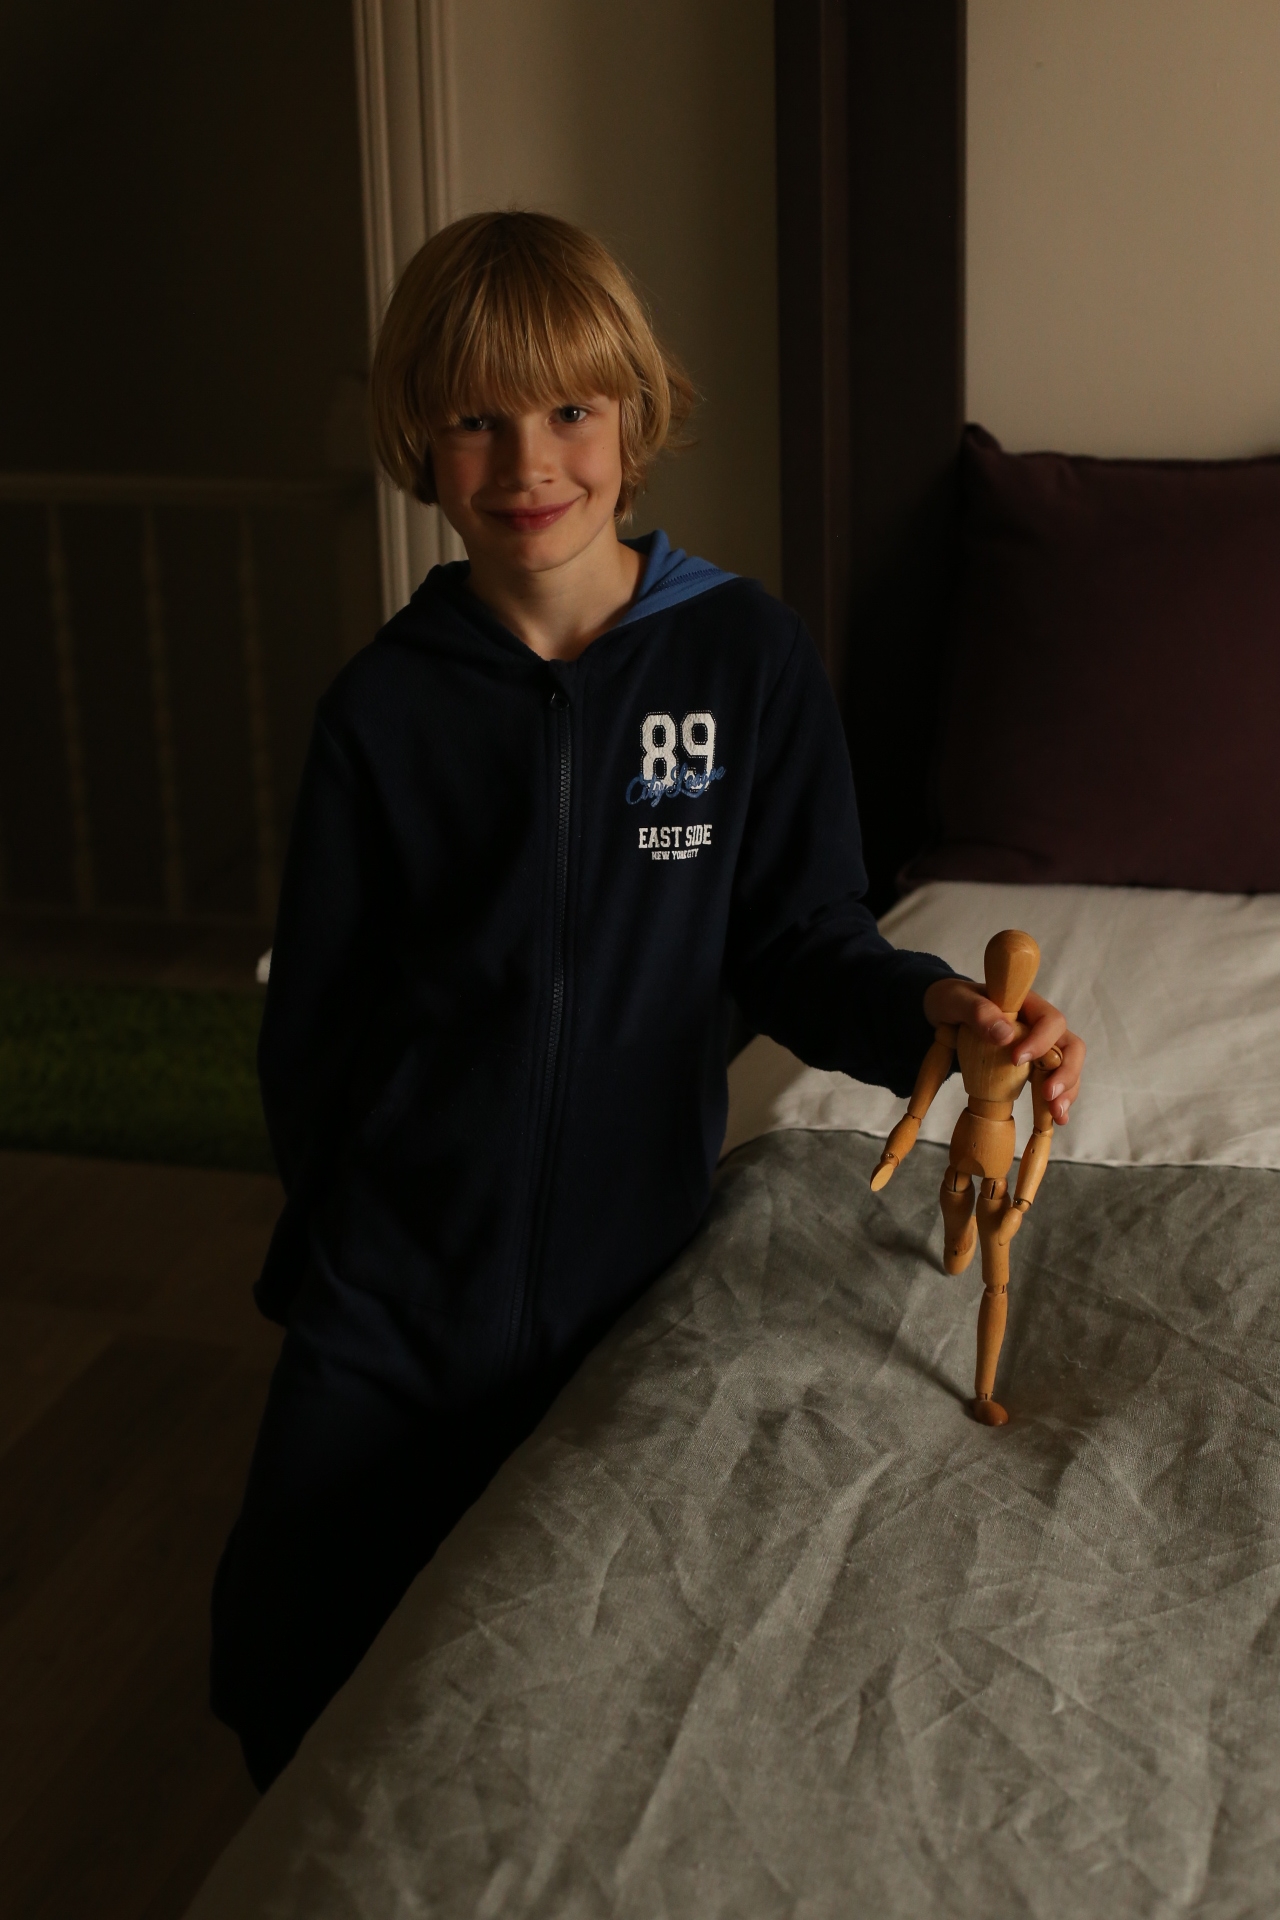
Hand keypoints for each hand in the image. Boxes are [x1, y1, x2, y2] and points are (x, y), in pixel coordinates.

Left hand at [922, 977, 1085, 1125]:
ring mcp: (1040, 1048)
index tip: (1016, 1060)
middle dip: (1066, 1072)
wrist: (947, 1013)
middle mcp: (1040, 1026)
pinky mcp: (1033, 1067)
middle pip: (1070, 1046)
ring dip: (1067, 1092)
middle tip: (1048, 1094)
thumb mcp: (957, 999)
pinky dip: (1057, 1101)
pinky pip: (1053, 1082)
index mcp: (1028, 1005)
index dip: (1041, 1041)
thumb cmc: (955, 1001)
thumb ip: (978, 1011)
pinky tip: (1055, 1119)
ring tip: (1057, 1116)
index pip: (1051, 1021)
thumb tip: (1005, 1036)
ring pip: (1067, 1068)